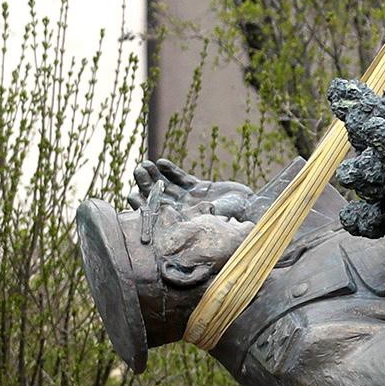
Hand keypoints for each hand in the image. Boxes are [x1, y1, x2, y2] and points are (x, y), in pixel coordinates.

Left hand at [128, 159, 253, 218]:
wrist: (253, 208)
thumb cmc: (238, 216)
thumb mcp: (222, 216)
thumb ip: (211, 213)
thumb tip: (203, 213)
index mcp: (183, 222)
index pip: (157, 215)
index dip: (142, 205)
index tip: (131, 195)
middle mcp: (183, 211)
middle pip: (158, 197)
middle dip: (146, 184)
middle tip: (138, 171)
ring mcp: (189, 198)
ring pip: (166, 186)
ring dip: (155, 176)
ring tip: (145, 164)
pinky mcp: (198, 188)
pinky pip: (181, 178)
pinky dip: (172, 171)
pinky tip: (162, 163)